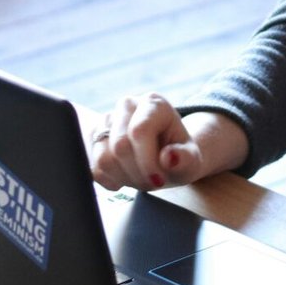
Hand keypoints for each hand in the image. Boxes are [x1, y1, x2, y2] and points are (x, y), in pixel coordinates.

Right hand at [88, 94, 243, 190]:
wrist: (166, 155)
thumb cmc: (179, 156)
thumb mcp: (192, 161)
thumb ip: (186, 159)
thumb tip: (169, 158)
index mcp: (154, 103)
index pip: (140, 132)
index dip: (147, 161)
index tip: (159, 181)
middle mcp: (127, 105)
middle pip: (120, 147)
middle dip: (138, 173)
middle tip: (153, 181)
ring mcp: (107, 120)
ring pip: (103, 158)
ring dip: (124, 178)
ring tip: (141, 177)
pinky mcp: (94, 138)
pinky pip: (93, 167)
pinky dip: (111, 180)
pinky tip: (127, 176)